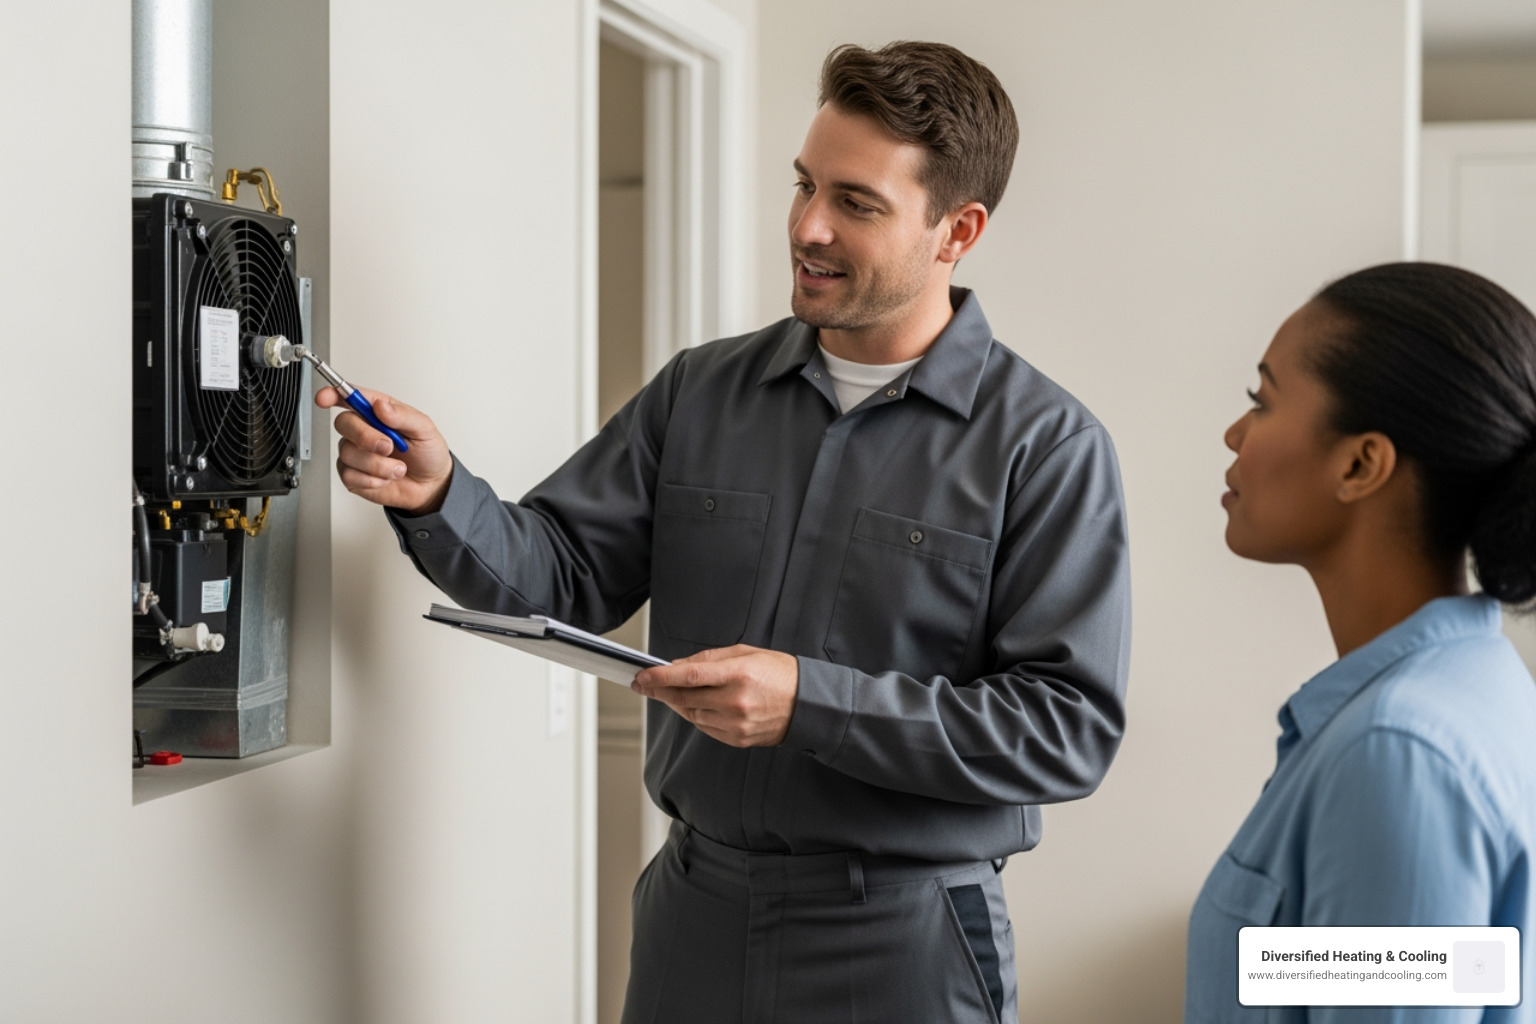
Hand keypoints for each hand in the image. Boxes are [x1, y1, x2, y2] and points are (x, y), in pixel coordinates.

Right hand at [318, 386, 453, 513]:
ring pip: (348, 453)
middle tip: (388, 447)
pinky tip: (385, 479)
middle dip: (366, 437)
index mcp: (378, 412)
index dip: (333, 394)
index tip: (325, 398)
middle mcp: (364, 430)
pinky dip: (372, 480)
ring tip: (397, 468)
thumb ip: (403, 415)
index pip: (350, 397)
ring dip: (377, 465)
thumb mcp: (425, 430)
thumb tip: (381, 406)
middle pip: (344, 423)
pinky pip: (349, 475)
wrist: (431, 486)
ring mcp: (356, 452)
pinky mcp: (353, 475)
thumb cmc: (428, 454)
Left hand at [632, 645, 798, 747]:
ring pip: (691, 715)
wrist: (809, 704)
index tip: (641, 676)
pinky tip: (697, 705)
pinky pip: (705, 728)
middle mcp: (736, 701)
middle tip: (645, 684)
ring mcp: (736, 724)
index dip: (660, 677)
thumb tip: (678, 666)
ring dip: (677, 703)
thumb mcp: (746, 653)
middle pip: (684, 698)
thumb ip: (709, 659)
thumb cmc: (779, 673)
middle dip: (660, 691)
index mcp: (739, 674)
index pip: (689, 676)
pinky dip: (696, 716)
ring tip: (673, 692)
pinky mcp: (737, 739)